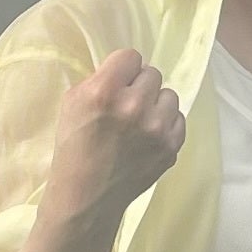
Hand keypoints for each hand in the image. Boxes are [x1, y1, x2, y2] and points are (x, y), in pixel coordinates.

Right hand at [47, 48, 185, 224]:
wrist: (87, 195)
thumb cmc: (74, 147)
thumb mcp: (73, 102)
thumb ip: (100, 79)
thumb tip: (127, 72)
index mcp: (105, 92)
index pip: (131, 56)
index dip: (122, 69)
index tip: (117, 84)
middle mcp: (135, 106)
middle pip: (152, 74)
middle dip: (139, 87)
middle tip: (125, 106)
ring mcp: (157, 129)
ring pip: (169, 95)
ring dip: (155, 104)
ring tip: (139, 122)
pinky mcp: (172, 147)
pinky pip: (179, 119)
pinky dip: (166, 125)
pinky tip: (148, 136)